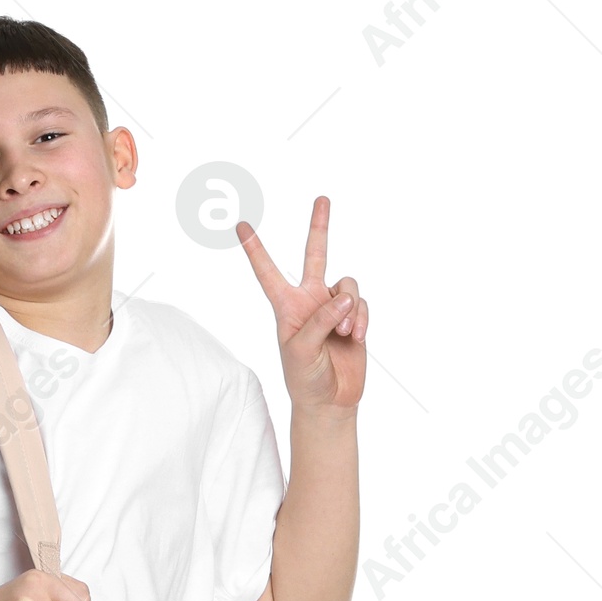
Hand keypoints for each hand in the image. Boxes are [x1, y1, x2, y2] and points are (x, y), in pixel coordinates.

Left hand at [236, 195, 366, 415]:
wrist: (330, 401)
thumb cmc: (305, 379)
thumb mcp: (302, 351)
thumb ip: (320, 320)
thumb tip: (344, 298)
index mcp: (286, 307)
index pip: (268, 273)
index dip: (255, 250)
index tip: (240, 225)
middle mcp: (309, 300)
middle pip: (315, 255)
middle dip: (319, 227)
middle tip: (322, 198)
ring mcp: (333, 307)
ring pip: (347, 285)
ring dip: (349, 309)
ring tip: (344, 334)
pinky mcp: (354, 317)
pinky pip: (361, 305)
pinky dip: (361, 320)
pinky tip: (356, 338)